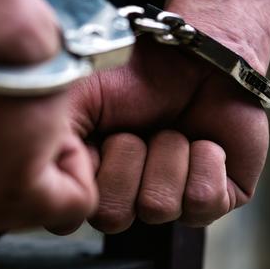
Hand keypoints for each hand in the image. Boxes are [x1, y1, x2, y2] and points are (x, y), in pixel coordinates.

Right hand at [69, 36, 268, 233]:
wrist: (193, 51)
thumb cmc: (133, 73)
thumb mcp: (75, 99)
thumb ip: (53, 147)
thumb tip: (59, 203)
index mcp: (91, 177)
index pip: (73, 215)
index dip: (87, 173)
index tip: (98, 137)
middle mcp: (128, 195)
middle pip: (114, 217)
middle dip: (127, 159)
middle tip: (137, 128)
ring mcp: (172, 199)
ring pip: (159, 208)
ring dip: (166, 153)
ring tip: (172, 128)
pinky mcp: (216, 196)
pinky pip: (203, 202)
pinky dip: (204, 161)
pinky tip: (205, 140)